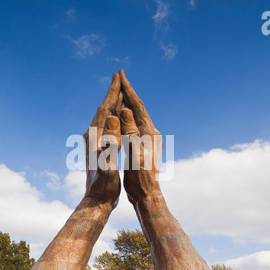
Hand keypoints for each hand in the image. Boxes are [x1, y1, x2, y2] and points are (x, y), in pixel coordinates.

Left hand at [84, 73, 122, 206]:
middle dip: (111, 94)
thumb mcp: (108, 163)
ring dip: (112, 105)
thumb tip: (111, 119)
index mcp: (95, 137)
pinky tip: (118, 120)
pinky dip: (113, 118)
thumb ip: (110, 142)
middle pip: (103, 110)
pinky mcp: (98, 150)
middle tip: (118, 78)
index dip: (111, 92)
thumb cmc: (104, 185)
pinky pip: (107, 128)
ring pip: (104, 118)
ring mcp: (94, 143)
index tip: (117, 76)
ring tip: (120, 94)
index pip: (104, 108)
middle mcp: (92, 137)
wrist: (96, 201)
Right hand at [119, 69, 214, 269]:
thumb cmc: (139, 177)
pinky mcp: (143, 148)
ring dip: (128, 103)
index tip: (120, 73)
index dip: (128, 88)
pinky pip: (134, 126)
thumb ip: (130, 131)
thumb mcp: (134, 152)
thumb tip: (127, 109)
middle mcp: (150, 133)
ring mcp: (148, 140)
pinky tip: (122, 120)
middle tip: (119, 76)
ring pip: (137, 116)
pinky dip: (127, 117)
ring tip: (120, 93)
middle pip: (139, 107)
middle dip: (128, 91)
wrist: (148, 196)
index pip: (137, 104)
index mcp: (147, 132)